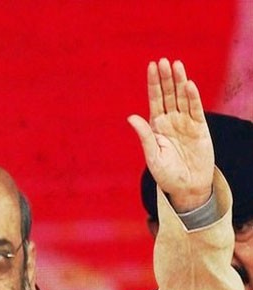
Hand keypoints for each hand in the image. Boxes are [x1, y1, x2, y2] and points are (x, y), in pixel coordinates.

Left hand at [128, 58, 212, 211]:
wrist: (187, 187)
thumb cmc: (166, 174)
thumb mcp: (152, 155)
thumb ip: (144, 135)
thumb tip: (131, 117)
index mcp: (156, 126)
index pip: (155, 99)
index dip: (154, 83)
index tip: (151, 66)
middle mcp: (171, 120)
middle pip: (168, 94)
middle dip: (165, 78)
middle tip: (163, 61)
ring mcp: (186, 123)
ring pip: (182, 98)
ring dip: (179, 81)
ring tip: (176, 65)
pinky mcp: (200, 128)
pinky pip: (196, 109)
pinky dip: (193, 97)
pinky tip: (189, 84)